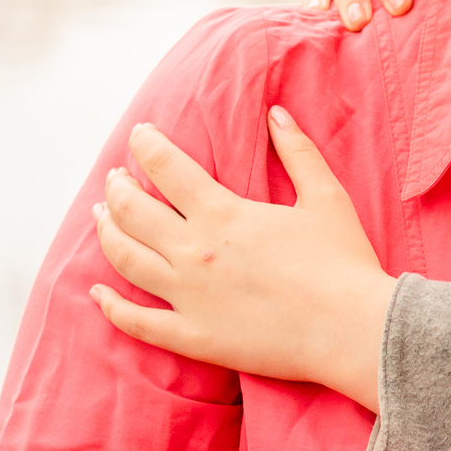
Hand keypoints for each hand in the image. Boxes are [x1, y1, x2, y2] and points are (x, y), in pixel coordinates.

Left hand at [89, 108, 395, 405]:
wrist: (352, 329)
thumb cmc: (344, 263)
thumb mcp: (326, 197)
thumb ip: (297, 151)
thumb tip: (276, 113)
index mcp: (223, 214)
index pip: (167, 168)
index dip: (147, 146)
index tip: (141, 135)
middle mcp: (194, 252)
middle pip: (133, 211)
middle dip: (118, 187)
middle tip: (116, 177)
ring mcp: (188, 297)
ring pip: (126, 259)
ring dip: (106, 232)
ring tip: (100, 217)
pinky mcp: (193, 336)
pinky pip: (137, 322)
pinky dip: (110, 306)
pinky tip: (97, 292)